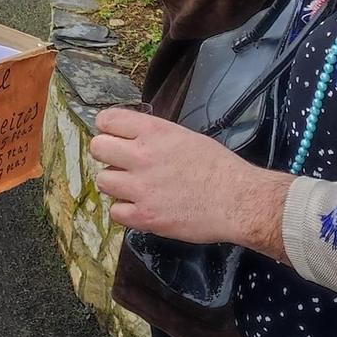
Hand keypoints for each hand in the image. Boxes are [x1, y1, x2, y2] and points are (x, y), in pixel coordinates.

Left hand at [90, 106, 291, 258]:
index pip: (107, 120)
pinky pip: (115, 212)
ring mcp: (140, 188)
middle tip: (122, 164)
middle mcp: (142, 156)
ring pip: (102, 181)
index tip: (115, 136)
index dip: (108, 128)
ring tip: (135, 188)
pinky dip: (126, 211)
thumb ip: (153, 136)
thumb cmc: (218, 166)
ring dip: (116, 184)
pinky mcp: (144, 216)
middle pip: (97, 148)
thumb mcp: (183, 136)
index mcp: (153, 131)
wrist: (238, 201)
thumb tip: (129, 138)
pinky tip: (142, 207)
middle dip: (108, 155)